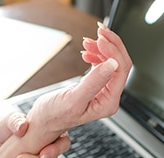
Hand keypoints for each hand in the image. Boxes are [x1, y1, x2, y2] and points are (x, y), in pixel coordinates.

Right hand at [0, 22, 131, 157]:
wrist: (43, 120)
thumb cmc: (54, 116)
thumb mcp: (73, 99)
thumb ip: (93, 82)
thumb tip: (112, 64)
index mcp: (108, 103)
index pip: (120, 71)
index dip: (113, 52)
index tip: (100, 39)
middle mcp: (109, 97)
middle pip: (120, 64)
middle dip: (110, 46)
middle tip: (98, 32)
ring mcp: (103, 91)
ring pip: (112, 62)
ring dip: (102, 48)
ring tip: (88, 41)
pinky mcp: (96, 86)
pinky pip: (102, 65)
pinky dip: (96, 55)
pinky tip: (87, 52)